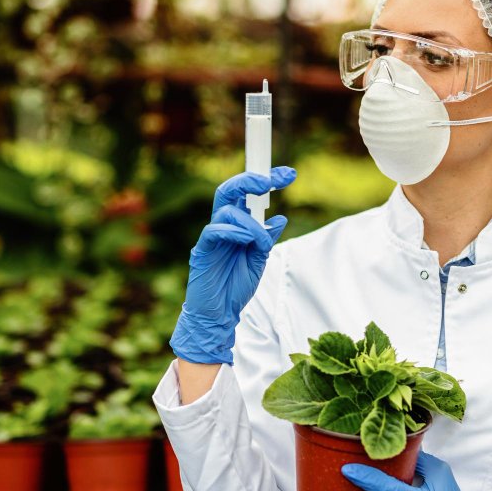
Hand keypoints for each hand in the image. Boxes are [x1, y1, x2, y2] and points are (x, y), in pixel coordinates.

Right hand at [169, 166, 297, 364]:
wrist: (218, 316)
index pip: (247, 194)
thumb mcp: (258, 261)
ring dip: (250, 222)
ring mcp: (211, 237)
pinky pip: (214, 231)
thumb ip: (266, 239)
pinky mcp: (202, 251)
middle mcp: (223, 226)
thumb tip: (279, 219)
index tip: (289, 174)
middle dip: (251, 180)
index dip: (266, 180)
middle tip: (272, 180)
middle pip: (229, 190)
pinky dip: (233, 231)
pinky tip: (247, 240)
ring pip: (226, 210)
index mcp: (236, 226)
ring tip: (261, 241)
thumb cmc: (234, 289)